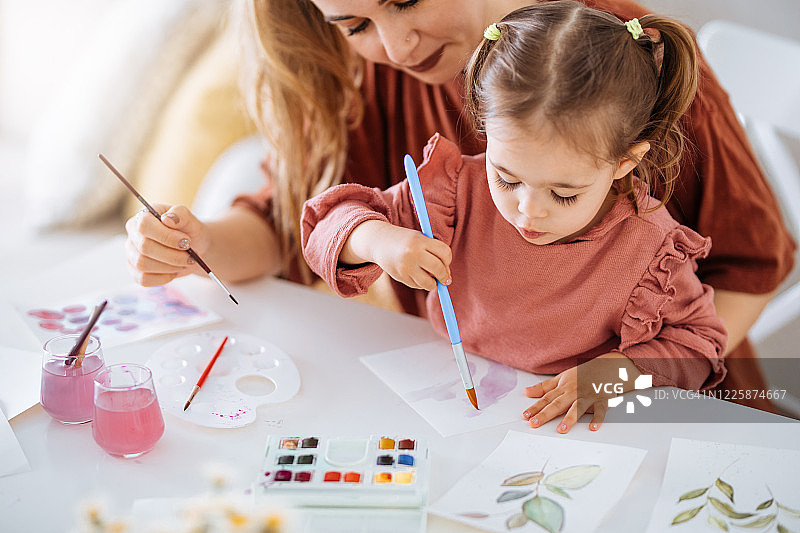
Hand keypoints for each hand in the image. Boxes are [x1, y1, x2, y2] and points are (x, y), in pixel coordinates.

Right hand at [124, 204, 210, 285]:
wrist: (195, 247)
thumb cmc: (190, 231)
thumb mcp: (190, 220)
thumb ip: (181, 214)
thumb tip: (167, 218)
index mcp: (143, 217)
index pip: (144, 225)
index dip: (166, 236)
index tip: (187, 242)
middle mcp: (133, 235)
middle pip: (144, 247)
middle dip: (173, 255)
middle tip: (191, 257)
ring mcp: (132, 254)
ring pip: (143, 264)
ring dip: (170, 266)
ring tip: (185, 262)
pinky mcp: (135, 271)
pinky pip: (144, 279)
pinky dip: (164, 277)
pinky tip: (175, 270)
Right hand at [345, 221, 452, 290]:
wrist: (379, 242)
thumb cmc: (406, 241)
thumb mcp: (420, 239)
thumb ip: (435, 254)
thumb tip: (447, 278)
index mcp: (420, 240)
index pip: (444, 252)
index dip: (448, 260)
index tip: (446, 263)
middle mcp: (412, 253)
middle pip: (438, 268)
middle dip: (444, 276)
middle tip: (445, 279)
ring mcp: (405, 266)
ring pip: (428, 282)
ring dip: (433, 283)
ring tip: (431, 278)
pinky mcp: (400, 276)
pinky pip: (417, 285)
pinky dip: (421, 283)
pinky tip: (416, 275)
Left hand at [522, 352, 640, 432]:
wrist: (606, 366)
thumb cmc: (582, 374)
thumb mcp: (560, 378)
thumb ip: (543, 387)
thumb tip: (527, 392)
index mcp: (563, 387)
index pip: (546, 399)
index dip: (535, 408)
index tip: (525, 416)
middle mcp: (574, 392)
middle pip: (557, 404)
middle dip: (545, 414)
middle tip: (535, 423)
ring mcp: (588, 396)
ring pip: (577, 408)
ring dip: (569, 418)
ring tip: (561, 429)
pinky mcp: (602, 400)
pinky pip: (600, 411)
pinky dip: (597, 419)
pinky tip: (593, 427)